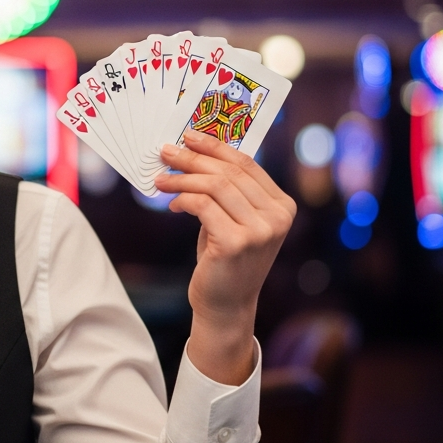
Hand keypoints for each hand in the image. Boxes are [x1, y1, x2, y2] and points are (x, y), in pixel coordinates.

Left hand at [155, 129, 295, 383]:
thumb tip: (195, 153)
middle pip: (229, 172)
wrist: (225, 305)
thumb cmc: (224, 259)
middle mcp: (278, 217)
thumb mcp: (232, 220)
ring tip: (160, 179)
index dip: (216, 147)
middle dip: (193, 159)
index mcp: (282, 205)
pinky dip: (182, 199)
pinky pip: (202, 205)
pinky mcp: (236, 243)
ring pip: (215, 186)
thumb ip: (227, 192)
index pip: (246, 164)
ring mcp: (260, 231)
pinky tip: (171, 205)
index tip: (189, 137)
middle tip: (165, 152)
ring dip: (182, 178)